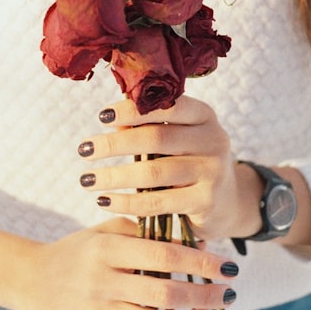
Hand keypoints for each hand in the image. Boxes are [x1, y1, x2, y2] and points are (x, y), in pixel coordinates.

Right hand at [17, 218, 237, 309]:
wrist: (29, 279)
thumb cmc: (78, 251)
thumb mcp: (106, 231)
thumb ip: (148, 232)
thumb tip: (199, 245)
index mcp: (108, 248)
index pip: (164, 256)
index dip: (201, 263)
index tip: (227, 267)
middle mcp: (102, 280)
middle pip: (165, 293)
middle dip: (205, 295)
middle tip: (229, 294)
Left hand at [76, 96, 264, 240]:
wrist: (226, 203)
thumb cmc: (190, 163)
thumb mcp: (177, 139)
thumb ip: (149, 127)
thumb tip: (109, 120)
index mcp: (204, 115)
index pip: (166, 105)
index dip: (132, 110)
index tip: (101, 117)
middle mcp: (213, 139)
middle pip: (156, 137)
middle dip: (114, 144)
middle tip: (84, 149)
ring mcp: (213, 171)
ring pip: (154, 172)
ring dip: (114, 176)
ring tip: (86, 180)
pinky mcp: (206, 201)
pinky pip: (157, 202)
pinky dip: (126, 202)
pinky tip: (104, 201)